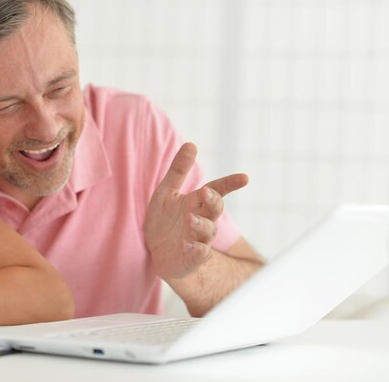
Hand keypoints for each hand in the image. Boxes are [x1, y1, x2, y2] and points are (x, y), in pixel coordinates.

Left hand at [144, 143, 247, 280]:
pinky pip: (199, 254)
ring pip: (207, 231)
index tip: (244, 177)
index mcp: (196, 202)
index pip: (217, 190)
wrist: (157, 252)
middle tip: (206, 192)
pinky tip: (187, 244)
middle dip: (213, 200)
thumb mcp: (166, 192)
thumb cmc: (165, 219)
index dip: (230, 184)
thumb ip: (178, 171)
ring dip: (200, 224)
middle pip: (215, 209)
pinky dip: (195, 250)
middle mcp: (202, 219)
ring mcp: (198, 239)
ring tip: (190, 219)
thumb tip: (192, 143)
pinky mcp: (192, 257)